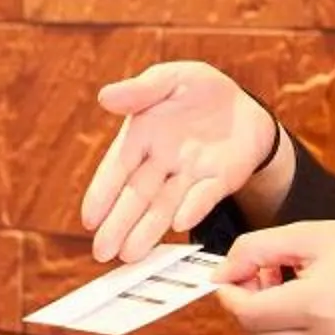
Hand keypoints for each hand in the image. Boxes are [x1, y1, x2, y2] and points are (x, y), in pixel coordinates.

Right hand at [81, 61, 280, 262]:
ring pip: (164, 205)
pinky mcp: (219, 181)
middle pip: (136, 196)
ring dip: (148, 229)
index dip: (102, 193)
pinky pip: (205, 196)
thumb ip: (141, 90)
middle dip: (119, 224)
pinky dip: (194, 208)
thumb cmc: (198, 90)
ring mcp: (190, 175)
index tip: (89, 219)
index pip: (117, 168)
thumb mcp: (170, 80)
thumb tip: (105, 97)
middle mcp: (161, 162)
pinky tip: (180, 223)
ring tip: (130, 254)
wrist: (244, 106)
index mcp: (142, 137)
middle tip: (103, 252)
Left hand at [213, 221, 334, 334]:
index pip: (247, 312)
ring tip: (286, 284)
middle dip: (246, 301)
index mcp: (317, 304)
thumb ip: (257, 249)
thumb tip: (220, 272)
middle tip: (263, 270)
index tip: (232, 271)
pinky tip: (304, 303)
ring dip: (264, 316)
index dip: (230, 292)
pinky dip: (285, 329)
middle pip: (253, 331)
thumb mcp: (310, 234)